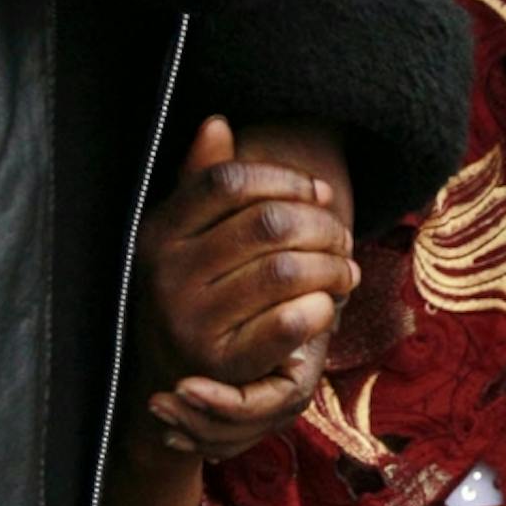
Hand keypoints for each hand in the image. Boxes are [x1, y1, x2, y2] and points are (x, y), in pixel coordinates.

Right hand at [133, 115, 357, 463]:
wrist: (171, 383)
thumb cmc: (196, 295)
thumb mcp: (187, 239)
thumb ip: (201, 184)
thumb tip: (217, 122)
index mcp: (158, 233)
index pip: (229, 182)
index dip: (285, 180)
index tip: (320, 194)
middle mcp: (166, 274)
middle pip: (267, 224)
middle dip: (321, 226)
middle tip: (344, 239)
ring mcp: (189, 320)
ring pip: (286, 270)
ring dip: (333, 266)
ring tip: (347, 271)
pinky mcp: (221, 363)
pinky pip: (289, 321)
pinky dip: (321, 307)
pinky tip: (329, 304)